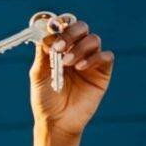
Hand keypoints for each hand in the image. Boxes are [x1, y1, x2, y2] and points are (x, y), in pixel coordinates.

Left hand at [29, 15, 113, 137]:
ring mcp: (90, 60)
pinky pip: (106, 56)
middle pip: (81, 28)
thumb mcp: (39, 75)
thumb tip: (46, 33)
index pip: (63, 27)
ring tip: (67, 64)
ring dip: (79, 48)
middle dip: (70, 34)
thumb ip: (43, 53)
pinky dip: (94, 58)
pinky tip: (81, 68)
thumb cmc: (45, 99)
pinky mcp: (102, 72)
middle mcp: (76, 51)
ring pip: (93, 40)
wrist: (57, 121)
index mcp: (60, 49)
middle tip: (59, 47)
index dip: (59, 25)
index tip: (50, 31)